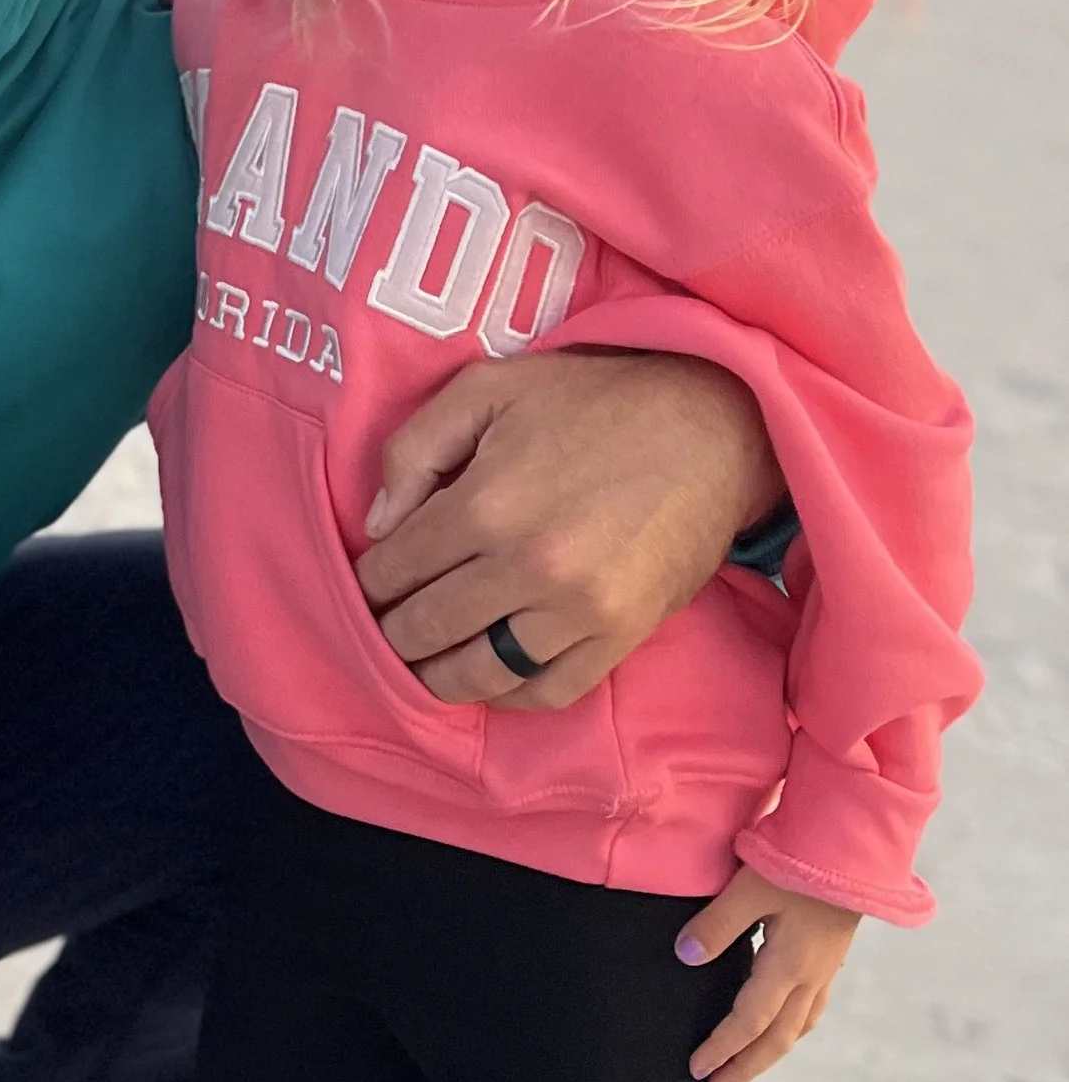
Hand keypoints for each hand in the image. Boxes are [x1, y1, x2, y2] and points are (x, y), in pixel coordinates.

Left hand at [356, 350, 781, 710]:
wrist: (712, 425)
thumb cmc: (593, 399)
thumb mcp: (487, 388)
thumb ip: (414, 448)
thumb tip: (377, 525)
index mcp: (484, 504)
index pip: (394, 570)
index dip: (369, 582)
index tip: (370, 585)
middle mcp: (526, 566)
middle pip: (426, 627)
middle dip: (392, 631)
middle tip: (384, 629)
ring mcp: (578, 609)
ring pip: (478, 672)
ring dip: (437, 675)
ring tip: (423, 662)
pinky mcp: (622, 633)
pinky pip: (548, 689)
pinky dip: (508, 694)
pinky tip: (489, 677)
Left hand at [677, 868, 860, 1081]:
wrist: (853, 843)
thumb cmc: (799, 862)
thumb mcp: (749, 888)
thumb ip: (716, 925)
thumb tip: (685, 958)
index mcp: (788, 966)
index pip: (749, 1022)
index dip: (722, 1048)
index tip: (696, 1069)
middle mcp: (811, 976)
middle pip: (778, 1038)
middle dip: (746, 1066)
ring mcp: (826, 967)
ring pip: (799, 1026)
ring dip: (771, 1052)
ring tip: (747, 1066)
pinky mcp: (833, 955)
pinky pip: (813, 1007)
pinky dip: (793, 1027)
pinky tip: (785, 1024)